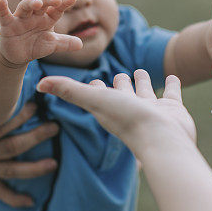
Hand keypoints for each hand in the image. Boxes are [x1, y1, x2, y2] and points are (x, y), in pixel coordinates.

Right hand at [0, 0, 82, 65]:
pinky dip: (2, 7)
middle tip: (56, 0)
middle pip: (42, 3)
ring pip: (25, 6)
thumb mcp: (51, 45)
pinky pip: (4, 14)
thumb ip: (65, 44)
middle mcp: (35, 15)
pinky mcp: (8, 24)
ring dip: (31, 3)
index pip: (57, 9)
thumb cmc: (36, 45)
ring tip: (38, 4)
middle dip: (48, 0)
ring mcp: (21, 18)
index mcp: (47, 18)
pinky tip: (2, 0)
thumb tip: (80, 44)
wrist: (17, 55)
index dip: (64, 3)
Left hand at [37, 69, 195, 156]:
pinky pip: (172, 94)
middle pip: (123, 92)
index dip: (94, 86)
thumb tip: (38, 84)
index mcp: (110, 107)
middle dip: (121, 83)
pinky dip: (172, 85)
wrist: (162, 138)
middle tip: (118, 74)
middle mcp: (131, 109)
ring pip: (146, 92)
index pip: (99, 94)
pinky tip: (173, 76)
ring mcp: (153, 110)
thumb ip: (68, 90)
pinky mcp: (173, 109)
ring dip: (143, 82)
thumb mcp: (94, 99)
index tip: (91, 81)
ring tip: (141, 72)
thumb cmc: (126, 120)